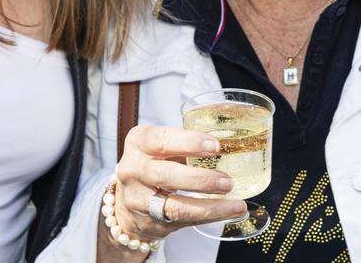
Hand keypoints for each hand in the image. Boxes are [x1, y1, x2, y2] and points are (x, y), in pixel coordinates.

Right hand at [113, 124, 248, 243]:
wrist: (126, 201)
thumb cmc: (152, 164)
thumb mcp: (159, 147)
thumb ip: (184, 145)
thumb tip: (227, 145)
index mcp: (138, 142)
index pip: (161, 140)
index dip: (189, 143)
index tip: (215, 146)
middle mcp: (134, 170)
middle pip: (166, 175)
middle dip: (200, 178)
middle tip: (228, 180)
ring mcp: (139, 199)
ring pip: (175, 205)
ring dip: (209, 206)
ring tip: (234, 203)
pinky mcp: (151, 221)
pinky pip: (183, 220)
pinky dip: (209, 216)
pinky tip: (228, 212)